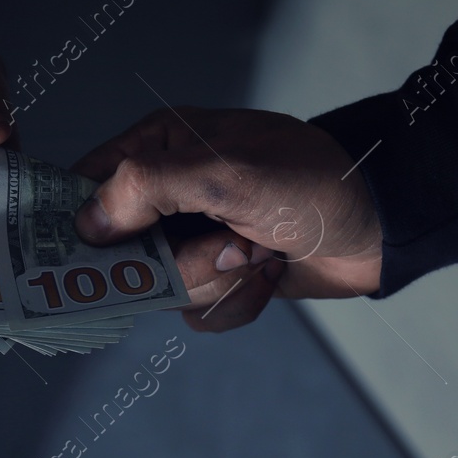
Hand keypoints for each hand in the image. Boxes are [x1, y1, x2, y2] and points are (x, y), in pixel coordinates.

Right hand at [72, 108, 383, 331]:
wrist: (380, 227)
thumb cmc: (313, 182)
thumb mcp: (226, 173)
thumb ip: (149, 188)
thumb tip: (87, 224)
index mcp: (159, 146)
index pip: (85, 184)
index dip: (77, 224)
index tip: (83, 257)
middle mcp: (168, 192)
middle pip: (122, 255)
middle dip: (179, 265)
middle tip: (228, 247)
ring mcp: (191, 238)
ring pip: (162, 290)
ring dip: (218, 282)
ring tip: (260, 252)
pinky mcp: (217, 277)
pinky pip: (197, 312)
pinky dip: (236, 303)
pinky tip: (268, 274)